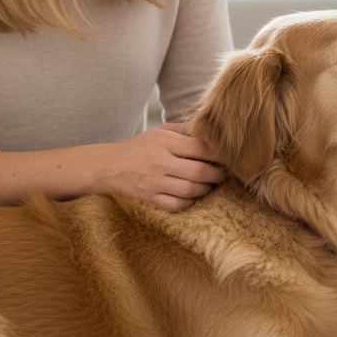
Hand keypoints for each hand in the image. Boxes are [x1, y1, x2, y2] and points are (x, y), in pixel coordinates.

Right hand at [102, 123, 226, 211]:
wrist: (109, 166)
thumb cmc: (140, 146)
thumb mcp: (161, 131)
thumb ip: (186, 131)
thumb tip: (212, 134)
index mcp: (164, 142)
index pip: (200, 149)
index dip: (219, 155)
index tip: (227, 157)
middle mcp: (160, 162)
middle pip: (199, 172)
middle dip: (217, 174)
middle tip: (223, 173)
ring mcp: (154, 182)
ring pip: (191, 190)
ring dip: (206, 188)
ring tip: (209, 183)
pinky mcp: (150, 198)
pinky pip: (177, 205)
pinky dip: (189, 202)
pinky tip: (192, 195)